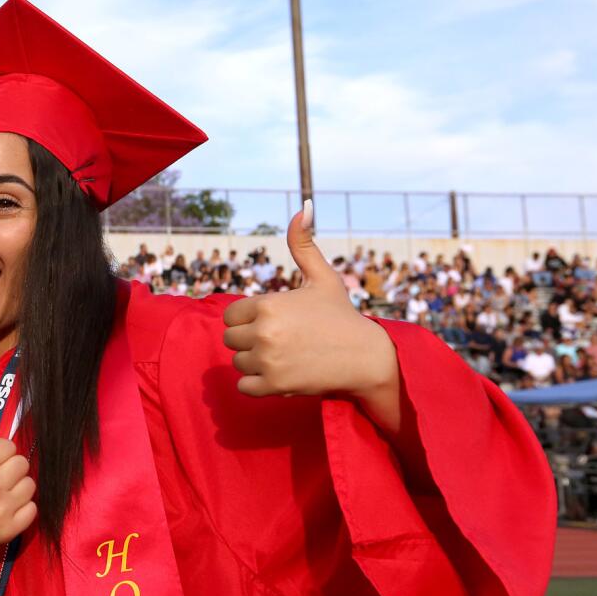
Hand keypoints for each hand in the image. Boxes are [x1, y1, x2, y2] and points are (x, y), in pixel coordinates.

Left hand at [222, 200, 397, 401]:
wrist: (366, 357)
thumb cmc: (341, 316)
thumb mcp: (322, 278)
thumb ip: (304, 245)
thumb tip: (302, 208)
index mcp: (269, 304)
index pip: (230, 316)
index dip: (248, 320)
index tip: (274, 323)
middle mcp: (264, 331)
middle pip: (230, 339)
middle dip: (250, 341)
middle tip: (280, 341)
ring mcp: (267, 360)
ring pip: (237, 362)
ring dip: (255, 363)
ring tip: (285, 356)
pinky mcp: (273, 385)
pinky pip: (243, 386)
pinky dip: (257, 384)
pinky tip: (281, 374)